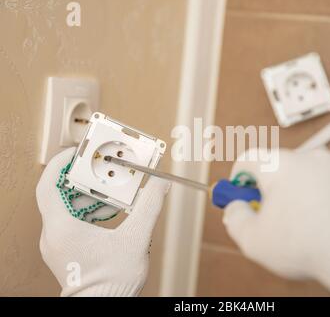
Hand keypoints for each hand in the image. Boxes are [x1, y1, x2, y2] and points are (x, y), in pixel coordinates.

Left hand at [36, 147, 169, 296]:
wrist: (104, 307)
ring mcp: (58, 245)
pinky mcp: (66, 251)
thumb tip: (159, 185)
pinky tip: (110, 212)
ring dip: (88, 196)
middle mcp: (54, 235)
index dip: (60, 163)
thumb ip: (149, 207)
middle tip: (100, 167)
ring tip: (110, 189)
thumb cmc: (112, 283)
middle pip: (60, 194)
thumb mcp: (136, 239)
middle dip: (82, 178)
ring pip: (67, 209)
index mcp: (63, 228)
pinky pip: (71, 222)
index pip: (49, 185)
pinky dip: (88, 212)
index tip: (76, 151)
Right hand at [223, 148, 329, 295]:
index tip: (241, 194)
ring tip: (311, 225)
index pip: (249, 159)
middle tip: (275, 216)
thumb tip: (235, 208)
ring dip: (306, 194)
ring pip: (313, 176)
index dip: (240, 178)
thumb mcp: (253, 240)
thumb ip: (235, 219)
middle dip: (275, 190)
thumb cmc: (307, 244)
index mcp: (278, 165)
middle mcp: (310, 157)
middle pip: (282, 168)